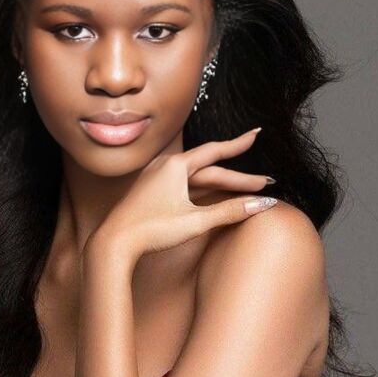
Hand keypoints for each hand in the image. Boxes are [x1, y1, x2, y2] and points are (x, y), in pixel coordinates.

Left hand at [90, 129, 275, 263]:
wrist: (114, 243)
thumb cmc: (150, 230)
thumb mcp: (195, 221)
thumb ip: (230, 211)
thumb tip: (263, 204)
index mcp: (175, 165)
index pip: (215, 151)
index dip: (238, 144)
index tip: (256, 133)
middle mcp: (165, 166)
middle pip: (210, 169)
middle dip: (238, 177)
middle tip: (264, 182)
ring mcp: (157, 178)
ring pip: (197, 178)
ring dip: (222, 185)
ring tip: (245, 190)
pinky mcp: (153, 191)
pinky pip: (185, 186)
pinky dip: (204, 190)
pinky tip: (216, 195)